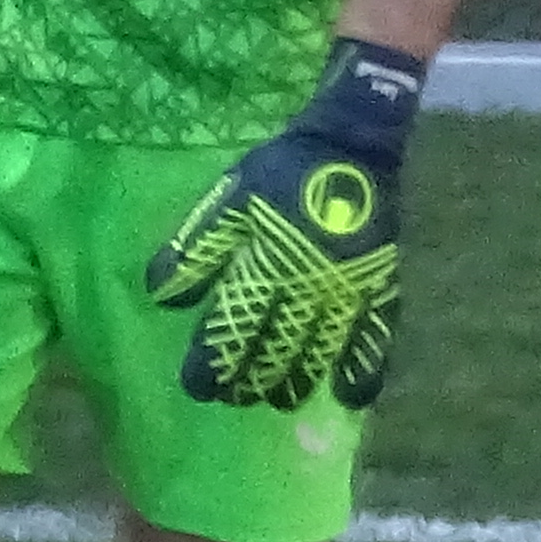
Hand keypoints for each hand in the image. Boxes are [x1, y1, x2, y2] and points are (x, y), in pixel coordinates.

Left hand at [145, 37, 424, 409]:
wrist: (352, 144)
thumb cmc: (284, 171)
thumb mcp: (230, 199)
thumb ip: (196, 248)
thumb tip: (160, 297)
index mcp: (265, 265)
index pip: (231, 329)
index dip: (212, 363)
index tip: (197, 386)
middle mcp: (305, 288)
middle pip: (274, 351)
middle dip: (250, 380)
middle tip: (233, 396)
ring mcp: (347, 293)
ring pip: (319, 354)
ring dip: (296, 381)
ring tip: (278, 397)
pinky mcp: (380, 289)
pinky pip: (375, 340)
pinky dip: (364, 372)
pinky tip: (349, 397)